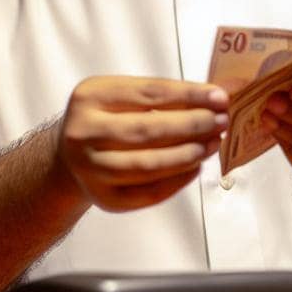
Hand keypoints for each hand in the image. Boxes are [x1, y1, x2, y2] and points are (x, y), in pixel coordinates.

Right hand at [57, 76, 228, 211]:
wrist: (70, 158)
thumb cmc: (108, 120)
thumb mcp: (123, 97)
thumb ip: (164, 97)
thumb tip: (216, 100)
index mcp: (90, 97)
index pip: (150, 93)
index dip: (190, 95)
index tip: (220, 97)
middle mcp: (83, 133)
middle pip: (148, 130)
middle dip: (193, 125)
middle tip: (221, 122)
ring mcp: (89, 169)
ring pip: (149, 164)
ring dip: (189, 154)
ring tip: (213, 144)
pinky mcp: (103, 198)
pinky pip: (148, 193)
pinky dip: (178, 181)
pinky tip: (195, 167)